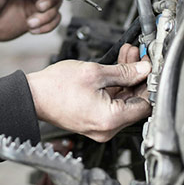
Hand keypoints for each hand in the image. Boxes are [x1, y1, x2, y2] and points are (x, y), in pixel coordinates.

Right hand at [26, 47, 151, 141]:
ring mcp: (101, 126)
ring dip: (127, 78)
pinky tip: (115, 68)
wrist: (33, 96)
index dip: (149, 83)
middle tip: (138, 57)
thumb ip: (124, 71)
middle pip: (135, 102)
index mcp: (111, 119)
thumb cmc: (55, 87)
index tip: (150, 67)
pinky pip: (111, 103)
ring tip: (127, 56)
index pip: (145, 105)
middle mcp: (108, 128)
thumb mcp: (94, 72)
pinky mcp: (94, 121)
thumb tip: (143, 69)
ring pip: (123, 100)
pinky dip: (115, 86)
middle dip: (138, 77)